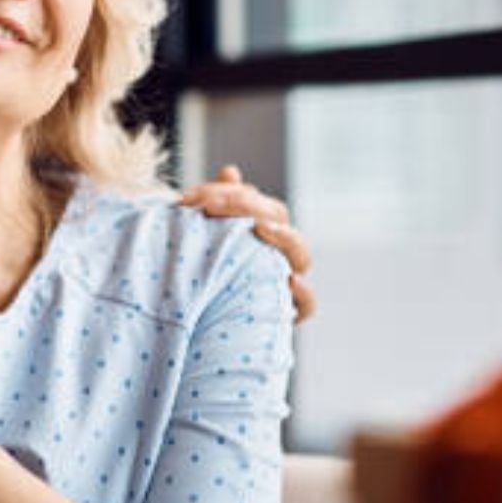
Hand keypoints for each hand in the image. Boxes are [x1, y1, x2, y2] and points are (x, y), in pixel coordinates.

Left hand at [179, 164, 315, 321]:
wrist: (197, 331)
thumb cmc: (205, 279)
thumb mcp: (207, 242)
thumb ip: (218, 206)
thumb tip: (231, 171)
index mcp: (261, 232)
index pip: (258, 202)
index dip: (230, 194)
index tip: (194, 197)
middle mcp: (277, 253)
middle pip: (278, 218)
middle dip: (246, 206)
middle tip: (211, 206)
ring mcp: (285, 281)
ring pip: (301, 255)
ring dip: (284, 237)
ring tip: (261, 228)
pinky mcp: (287, 314)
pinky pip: (308, 304)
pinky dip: (303, 293)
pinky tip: (288, 280)